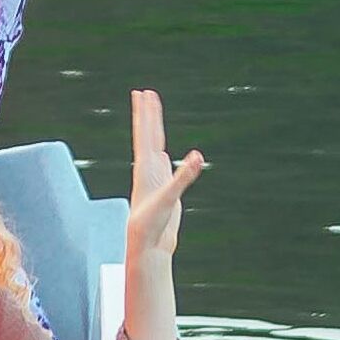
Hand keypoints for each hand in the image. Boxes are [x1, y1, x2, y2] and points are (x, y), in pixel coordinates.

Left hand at [124, 88, 202, 264]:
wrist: (148, 245)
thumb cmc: (151, 223)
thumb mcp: (169, 198)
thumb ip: (183, 177)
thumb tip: (197, 156)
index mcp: (146, 168)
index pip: (146, 133)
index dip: (145, 113)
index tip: (142, 93)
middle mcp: (148, 170)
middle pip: (148, 136)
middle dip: (147, 115)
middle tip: (145, 93)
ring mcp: (155, 179)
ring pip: (154, 148)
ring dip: (153, 131)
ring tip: (151, 116)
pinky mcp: (164, 191)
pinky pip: (164, 168)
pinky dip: (163, 156)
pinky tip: (162, 154)